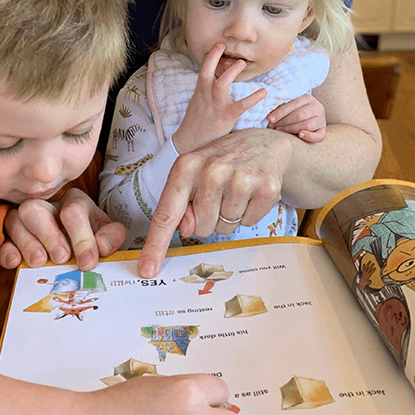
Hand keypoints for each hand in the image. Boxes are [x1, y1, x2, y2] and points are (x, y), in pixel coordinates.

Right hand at [0, 188, 125, 270]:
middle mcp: (46, 206)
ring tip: (41, 262)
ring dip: (27, 243)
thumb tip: (101, 246)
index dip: (82, 237)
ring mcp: (24, 219)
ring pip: (14, 220)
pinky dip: (6, 251)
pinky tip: (16, 262)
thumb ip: (111, 237)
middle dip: (48, 235)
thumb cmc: (89, 236)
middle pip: (36, 209)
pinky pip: (1, 239)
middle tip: (61, 258)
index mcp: (73, 202)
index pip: (73, 211)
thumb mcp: (105, 233)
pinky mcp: (9, 236)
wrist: (76, 241)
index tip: (88, 261)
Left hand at [137, 127, 292, 277]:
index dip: (155, 245)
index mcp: (186, 166)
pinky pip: (248, 223)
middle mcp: (212, 170)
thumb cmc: (221, 162)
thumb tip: (185, 230)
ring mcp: (241, 178)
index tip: (147, 270)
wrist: (263, 143)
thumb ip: (182, 204)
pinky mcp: (266, 187)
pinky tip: (250, 193)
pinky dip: (249, 214)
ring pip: (224, 228)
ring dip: (228, 216)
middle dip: (208, 218)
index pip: (166, 213)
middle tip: (218, 194)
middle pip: (200, 229)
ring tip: (234, 191)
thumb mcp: (194, 174)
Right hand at [173, 43, 266, 153]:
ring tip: (242, 63)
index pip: (204, 69)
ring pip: (221, 85)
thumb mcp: (198, 102)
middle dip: (214, 57)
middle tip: (224, 46)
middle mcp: (206, 96)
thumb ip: (207, 90)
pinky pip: (240, 106)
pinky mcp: (226, 117)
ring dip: (231, 73)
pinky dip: (252, 98)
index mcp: (200, 91)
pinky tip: (263, 92)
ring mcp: (216, 106)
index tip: (219, 44)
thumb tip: (216, 80)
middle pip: (207, 73)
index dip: (211, 56)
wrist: (189, 142)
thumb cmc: (196, 122)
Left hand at [267, 94, 325, 142]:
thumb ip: (282, 106)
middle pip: (299, 115)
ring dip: (290, 129)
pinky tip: (300, 135)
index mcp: (307, 98)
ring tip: (278, 131)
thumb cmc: (293, 111)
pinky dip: (309, 136)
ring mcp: (321, 119)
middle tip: (271, 127)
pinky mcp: (323, 130)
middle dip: (283, 122)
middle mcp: (317, 107)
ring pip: (306, 125)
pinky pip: (319, 136)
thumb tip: (267, 111)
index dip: (280, 112)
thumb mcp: (290, 105)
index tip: (270, 119)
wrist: (309, 116)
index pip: (293, 105)